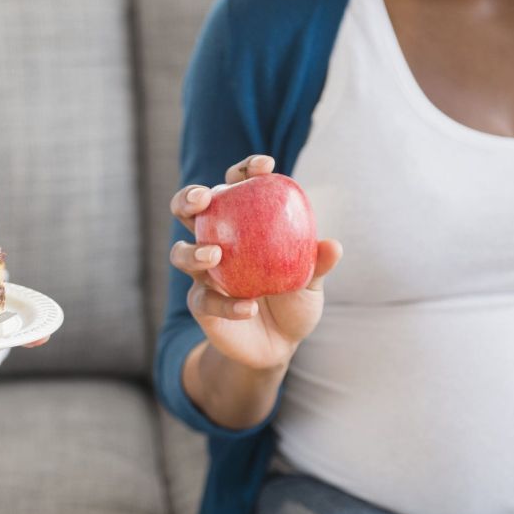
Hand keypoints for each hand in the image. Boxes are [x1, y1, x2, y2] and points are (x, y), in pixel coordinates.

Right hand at [170, 154, 341, 370]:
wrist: (278, 346)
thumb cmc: (294, 302)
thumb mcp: (311, 282)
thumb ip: (317, 264)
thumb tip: (333, 245)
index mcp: (241, 224)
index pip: (235, 187)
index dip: (245, 171)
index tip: (265, 167)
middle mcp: (216, 242)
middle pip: (188, 211)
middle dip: (188, 198)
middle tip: (204, 198)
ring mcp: (204, 274)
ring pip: (181, 253)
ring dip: (194, 251)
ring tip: (214, 256)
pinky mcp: (201, 304)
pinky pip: (205, 300)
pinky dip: (226, 304)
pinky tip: (248, 308)